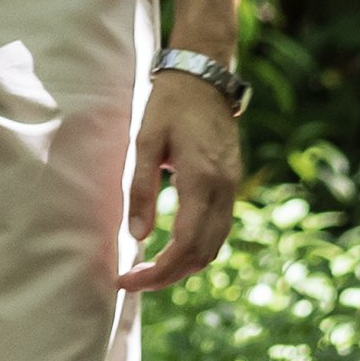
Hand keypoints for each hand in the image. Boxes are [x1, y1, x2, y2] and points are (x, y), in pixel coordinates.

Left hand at [120, 60, 244, 292]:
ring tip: (149, 270)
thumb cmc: (168, 106)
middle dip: (169, 276)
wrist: (204, 78)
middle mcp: (224, 191)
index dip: (158, 272)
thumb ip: (141, 189)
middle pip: (204, 254)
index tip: (127, 281)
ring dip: (185, 265)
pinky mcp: (231, 184)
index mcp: (202, 182)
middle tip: (133, 281)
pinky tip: (172, 248)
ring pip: (215, 245)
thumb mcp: (144, 141)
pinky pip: (219, 229)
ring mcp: (232, 188)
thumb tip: (138, 236)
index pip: (185, 246)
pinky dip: (197, 247)